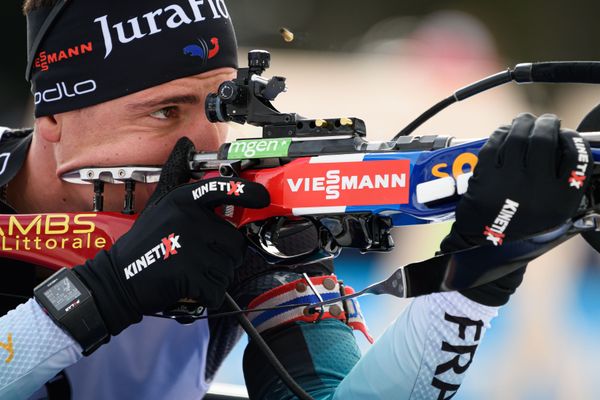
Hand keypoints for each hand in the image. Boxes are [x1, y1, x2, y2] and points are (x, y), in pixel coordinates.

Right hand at [74, 138, 269, 334]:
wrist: (119, 280)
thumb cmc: (145, 242)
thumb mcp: (161, 204)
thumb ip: (178, 177)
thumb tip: (185, 142)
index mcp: (183, 201)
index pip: (221, 189)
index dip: (246, 192)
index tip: (262, 198)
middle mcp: (190, 220)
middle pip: (234, 241)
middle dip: (224, 254)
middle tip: (198, 256)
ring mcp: (192, 248)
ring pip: (229, 266)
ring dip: (215, 274)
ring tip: (190, 270)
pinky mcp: (192, 276)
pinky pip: (218, 288)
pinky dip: (207, 293)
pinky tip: (188, 286)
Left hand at [441, 113, 591, 304]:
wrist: (482, 247)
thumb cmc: (519, 227)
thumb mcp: (553, 213)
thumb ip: (563, 184)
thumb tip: (565, 147)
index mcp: (560, 200)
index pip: (576, 157)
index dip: (571, 139)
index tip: (565, 134)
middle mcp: (537, 190)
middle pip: (544, 141)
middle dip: (546, 124)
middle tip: (544, 121)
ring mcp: (509, 183)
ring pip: (518, 138)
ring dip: (522, 124)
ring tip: (524, 122)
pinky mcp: (485, 179)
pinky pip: (494, 146)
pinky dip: (500, 134)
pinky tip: (503, 133)